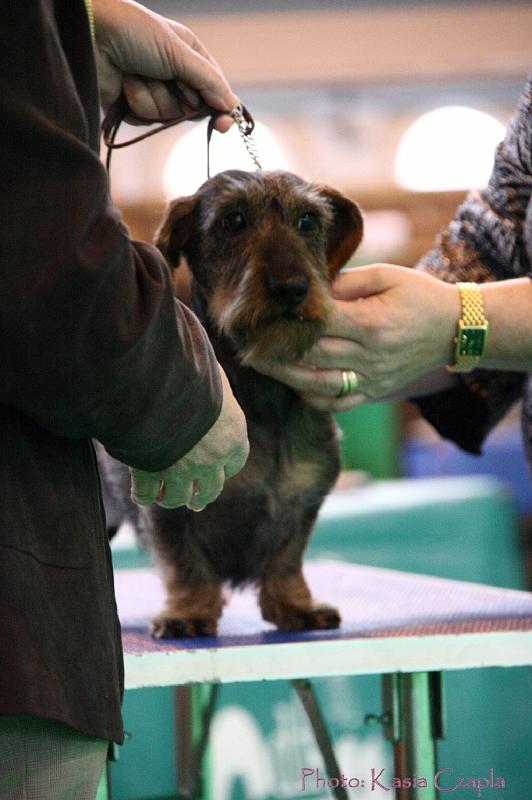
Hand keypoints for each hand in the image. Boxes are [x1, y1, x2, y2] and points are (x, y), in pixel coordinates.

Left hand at [92, 0, 238, 131]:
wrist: (90, 36)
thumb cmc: (133, 32)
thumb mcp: (177, 51)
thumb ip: (207, 80)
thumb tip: (232, 105)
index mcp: (188, 55)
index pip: (214, 88)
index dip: (220, 107)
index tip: (224, 124)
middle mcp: (173, 74)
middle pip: (193, 108)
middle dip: (179, 99)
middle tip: (167, 81)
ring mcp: (153, 91)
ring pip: (168, 116)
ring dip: (152, 97)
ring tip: (134, 74)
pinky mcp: (132, 106)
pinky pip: (146, 120)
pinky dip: (136, 103)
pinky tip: (124, 85)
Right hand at [130, 367, 248, 509]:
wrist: (160, 382)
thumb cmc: (189, 369)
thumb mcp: (211, 373)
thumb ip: (210, 384)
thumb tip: (207, 369)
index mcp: (232, 435)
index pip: (236, 461)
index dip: (226, 466)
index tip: (220, 468)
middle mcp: (211, 459)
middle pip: (211, 489)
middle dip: (202, 496)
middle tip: (196, 501)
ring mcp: (181, 470)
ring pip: (178, 498)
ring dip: (172, 499)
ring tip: (165, 499)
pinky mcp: (151, 473)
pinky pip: (145, 495)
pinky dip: (142, 496)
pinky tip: (140, 495)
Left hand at [250, 264, 460, 410]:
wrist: (455, 329)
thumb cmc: (420, 295)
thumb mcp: (388, 275)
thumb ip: (348, 281)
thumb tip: (312, 289)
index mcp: (371, 323)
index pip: (319, 323)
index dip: (287, 318)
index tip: (261, 312)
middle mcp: (370, 355)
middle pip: (311, 355)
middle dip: (274, 349)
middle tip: (244, 340)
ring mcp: (372, 377)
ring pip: (319, 384)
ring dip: (284, 376)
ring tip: (258, 363)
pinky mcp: (374, 391)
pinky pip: (338, 403)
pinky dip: (312, 398)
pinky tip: (294, 385)